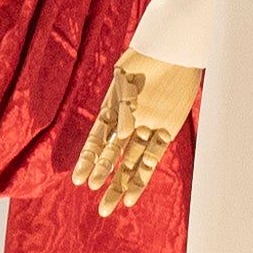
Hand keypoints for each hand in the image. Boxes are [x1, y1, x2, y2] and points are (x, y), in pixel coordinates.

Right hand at [74, 52, 199, 217]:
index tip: (79, 180)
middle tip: (99, 208)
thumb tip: (122, 135)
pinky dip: (144, 175)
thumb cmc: (145, 57)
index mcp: (111, 109)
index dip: (88, 161)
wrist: (173, 45)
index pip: (96, 141)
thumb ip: (123, 107)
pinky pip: (154, 156)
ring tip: (110, 207)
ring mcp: (148, 127)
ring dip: (122, 184)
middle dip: (105, 180)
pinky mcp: (168, 129)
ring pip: (132, 162)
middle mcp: (128, 122)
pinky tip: (133, 194)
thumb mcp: (126, 79)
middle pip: (113, 157)